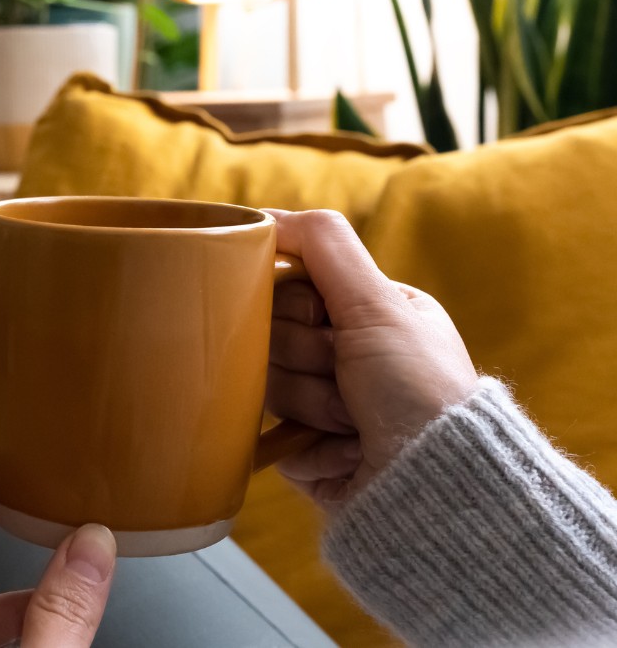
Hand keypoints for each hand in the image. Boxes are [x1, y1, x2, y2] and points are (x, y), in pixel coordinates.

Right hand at [264, 209, 477, 508]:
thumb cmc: (418, 388)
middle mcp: (346, 356)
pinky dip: (305, 445)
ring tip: (354, 422)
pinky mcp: (305, 450)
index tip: (324, 320)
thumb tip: (267, 214)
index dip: (294, 304)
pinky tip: (342, 451)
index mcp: (368, 314)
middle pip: (272, 337)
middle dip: (308, 359)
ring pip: (267, 385)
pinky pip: (268, 435)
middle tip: (349, 376)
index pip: (289, 287)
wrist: (432, 483)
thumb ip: (325, 246)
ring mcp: (323, 405)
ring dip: (311, 405)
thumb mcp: (379, 303)